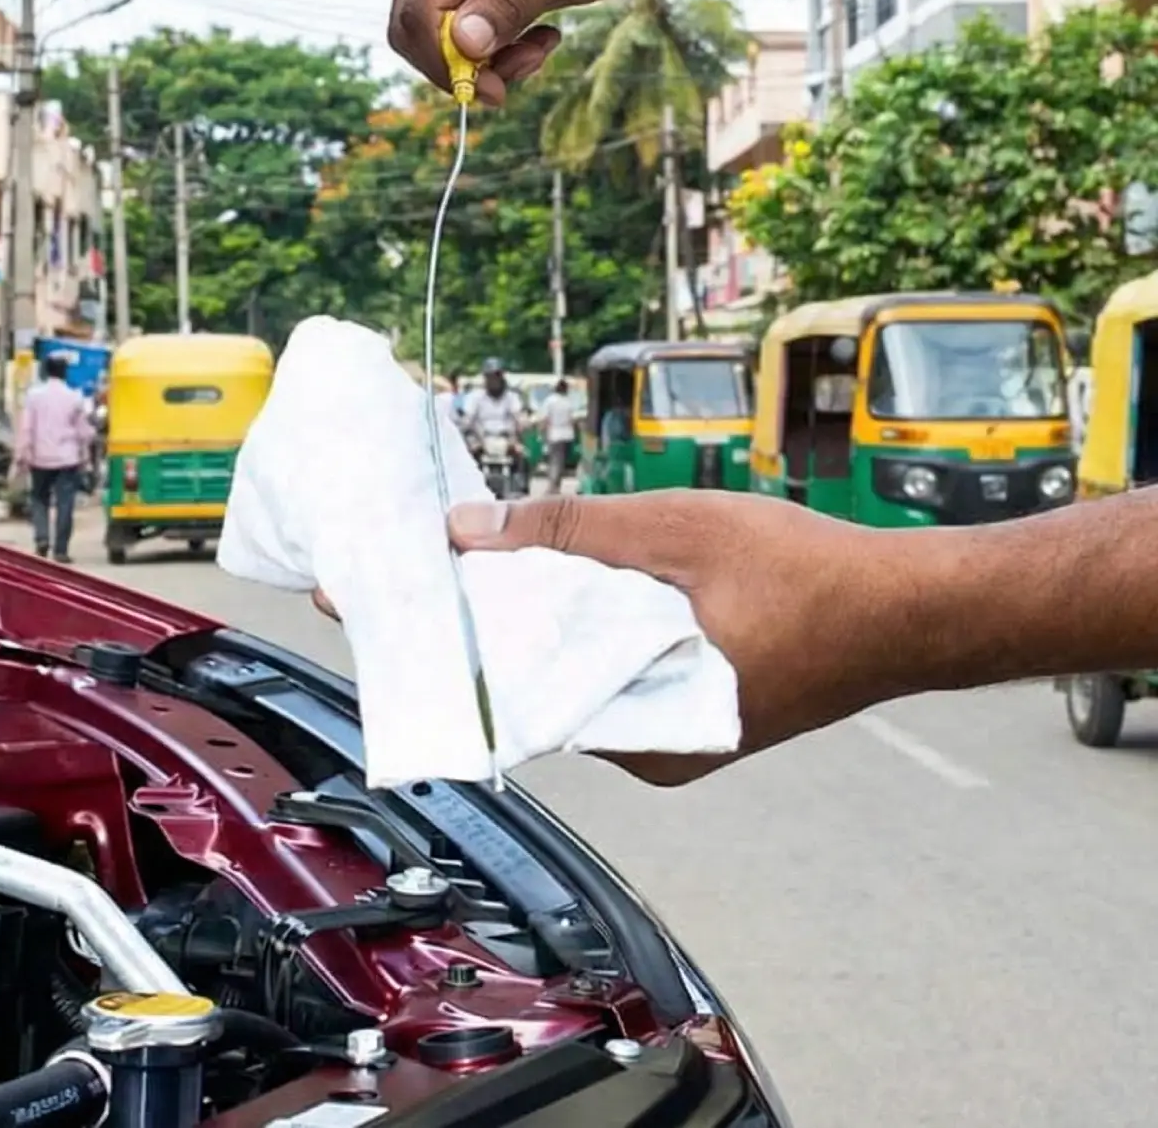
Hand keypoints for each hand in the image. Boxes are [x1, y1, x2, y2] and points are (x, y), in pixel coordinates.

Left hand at [316, 492, 939, 783]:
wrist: (910, 612)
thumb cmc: (809, 574)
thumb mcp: (676, 531)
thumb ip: (568, 530)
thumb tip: (467, 530)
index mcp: (633, 726)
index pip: (500, 688)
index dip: (432, 641)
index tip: (365, 606)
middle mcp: (637, 745)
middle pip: (520, 682)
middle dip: (457, 626)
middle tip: (388, 574)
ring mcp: (658, 730)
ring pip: (557, 673)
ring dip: (507, 621)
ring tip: (440, 570)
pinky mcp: (678, 707)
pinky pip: (597, 668)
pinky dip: (561, 625)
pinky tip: (527, 579)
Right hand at [390, 0, 670, 102]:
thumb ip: (511, 4)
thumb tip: (461, 46)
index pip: (420, 9)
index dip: (447, 62)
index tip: (495, 92)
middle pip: (415, 24)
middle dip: (465, 63)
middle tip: (524, 71)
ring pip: (433, 31)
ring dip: (482, 57)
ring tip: (540, 48)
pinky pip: (455, 25)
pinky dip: (491, 45)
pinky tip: (534, 35)